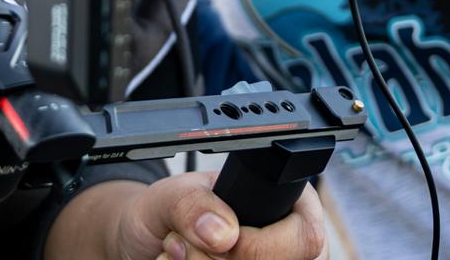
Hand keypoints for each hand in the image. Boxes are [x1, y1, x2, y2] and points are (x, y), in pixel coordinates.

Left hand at [86, 172, 328, 259]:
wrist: (145, 241)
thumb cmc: (166, 212)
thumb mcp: (169, 195)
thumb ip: (191, 203)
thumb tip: (223, 231)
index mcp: (286, 202)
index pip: (304, 235)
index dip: (257, 245)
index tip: (216, 241)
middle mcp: (288, 241)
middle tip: (187, 244)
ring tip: (182, 253)